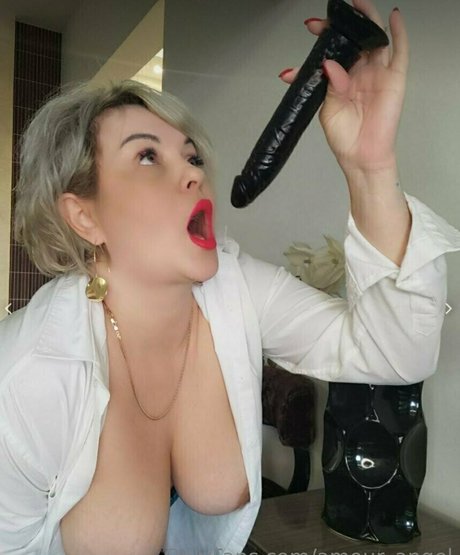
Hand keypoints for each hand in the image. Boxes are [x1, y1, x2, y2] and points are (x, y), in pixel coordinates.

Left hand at [280, 0, 408, 176]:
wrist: (361, 157)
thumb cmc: (345, 138)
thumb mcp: (328, 110)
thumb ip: (329, 86)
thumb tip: (329, 64)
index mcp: (341, 79)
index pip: (333, 51)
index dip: (323, 37)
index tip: (311, 28)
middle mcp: (360, 72)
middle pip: (353, 40)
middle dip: (341, 26)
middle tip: (326, 18)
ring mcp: (377, 73)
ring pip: (375, 39)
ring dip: (367, 20)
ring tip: (357, 5)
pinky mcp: (394, 79)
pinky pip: (400, 51)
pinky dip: (398, 33)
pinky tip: (393, 18)